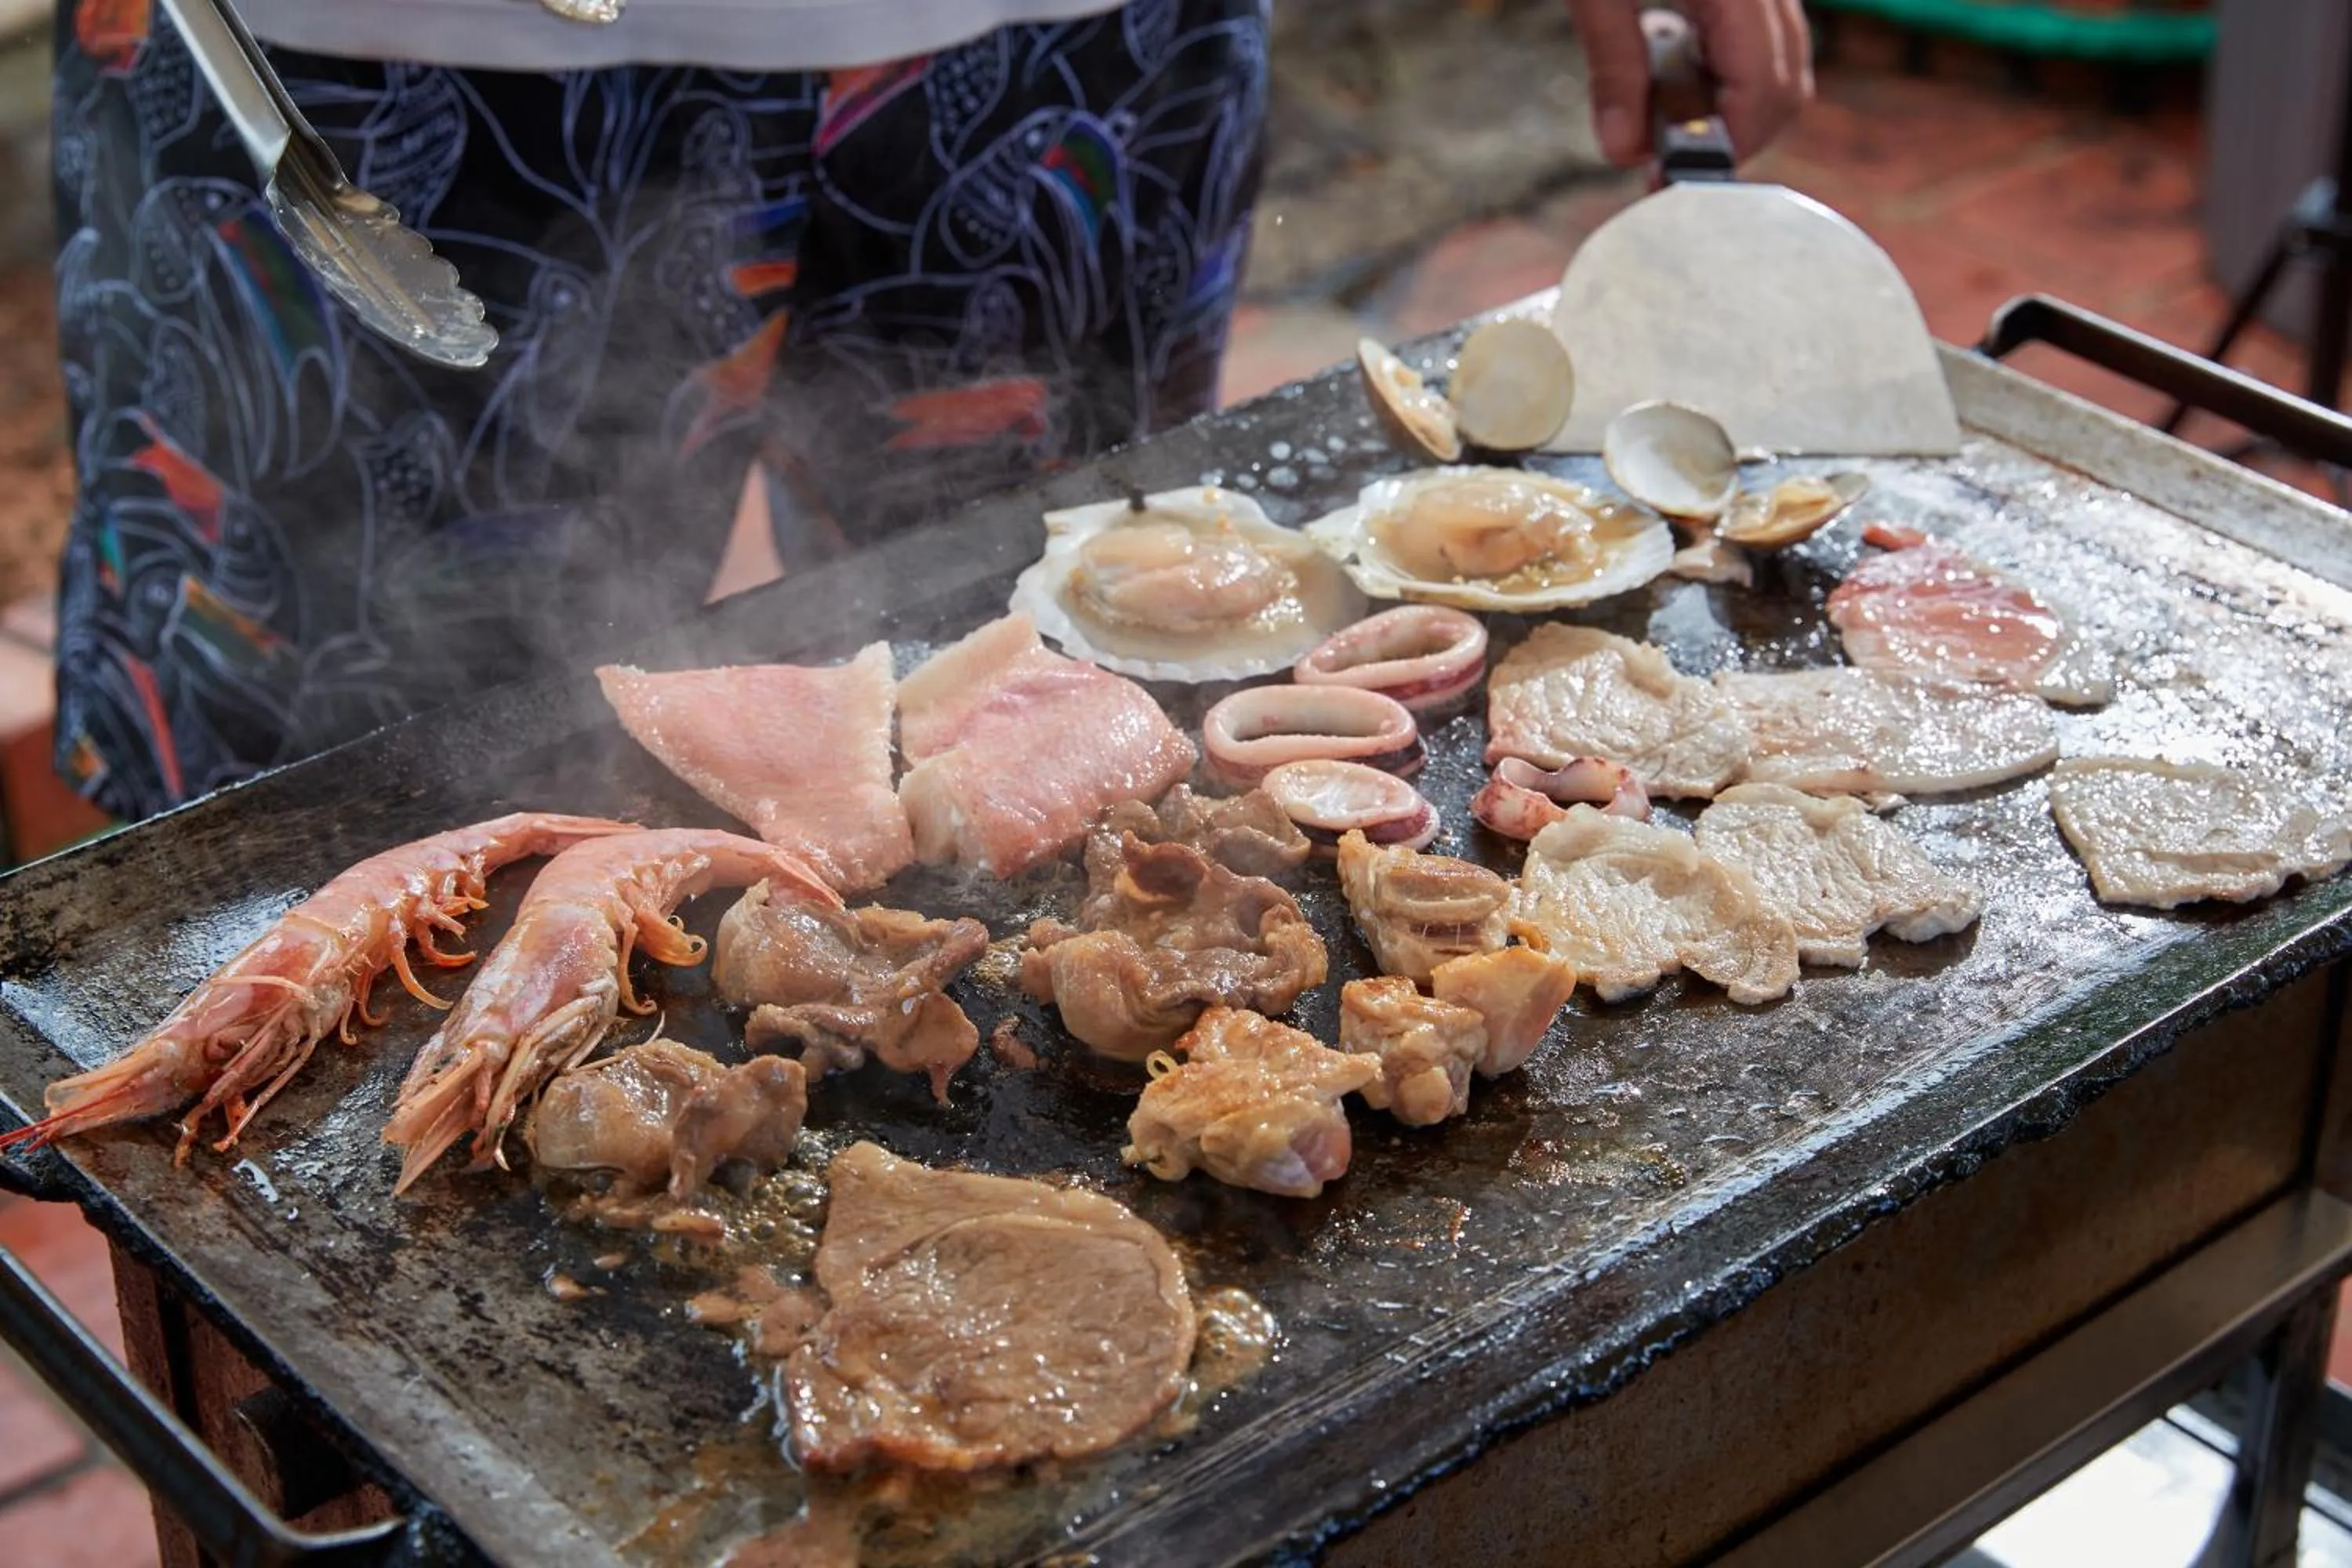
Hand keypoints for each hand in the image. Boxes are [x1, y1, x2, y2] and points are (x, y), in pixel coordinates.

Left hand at [1564, 0, 1812, 166]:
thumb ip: (1613, 61)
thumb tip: (1623, 148)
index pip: (1760, 85)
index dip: (1722, 144)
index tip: (1669, 179)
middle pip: (1785, 83)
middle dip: (1732, 135)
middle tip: (1664, 159)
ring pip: (1784, 61)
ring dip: (1734, 106)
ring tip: (1666, 120)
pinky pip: (1766, 32)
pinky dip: (1732, 69)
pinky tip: (1679, 71)